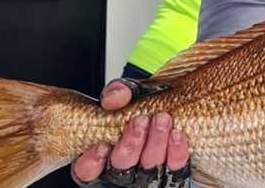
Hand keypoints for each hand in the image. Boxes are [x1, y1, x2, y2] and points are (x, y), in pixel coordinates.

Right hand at [71, 79, 189, 185]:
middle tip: (141, 121)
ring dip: (155, 142)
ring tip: (162, 119)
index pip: (87, 171)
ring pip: (148, 167)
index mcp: (104, 154)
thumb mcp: (129, 93)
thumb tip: (112, 99)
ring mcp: (148, 173)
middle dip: (131, 144)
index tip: (102, 146)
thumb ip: (119, 92)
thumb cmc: (144, 103)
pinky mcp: (173, 170)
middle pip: (122, 166)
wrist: (175, 104)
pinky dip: (176, 151)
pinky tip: (177, 134)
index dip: (91, 163)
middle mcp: (124, 168)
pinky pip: (175, 168)